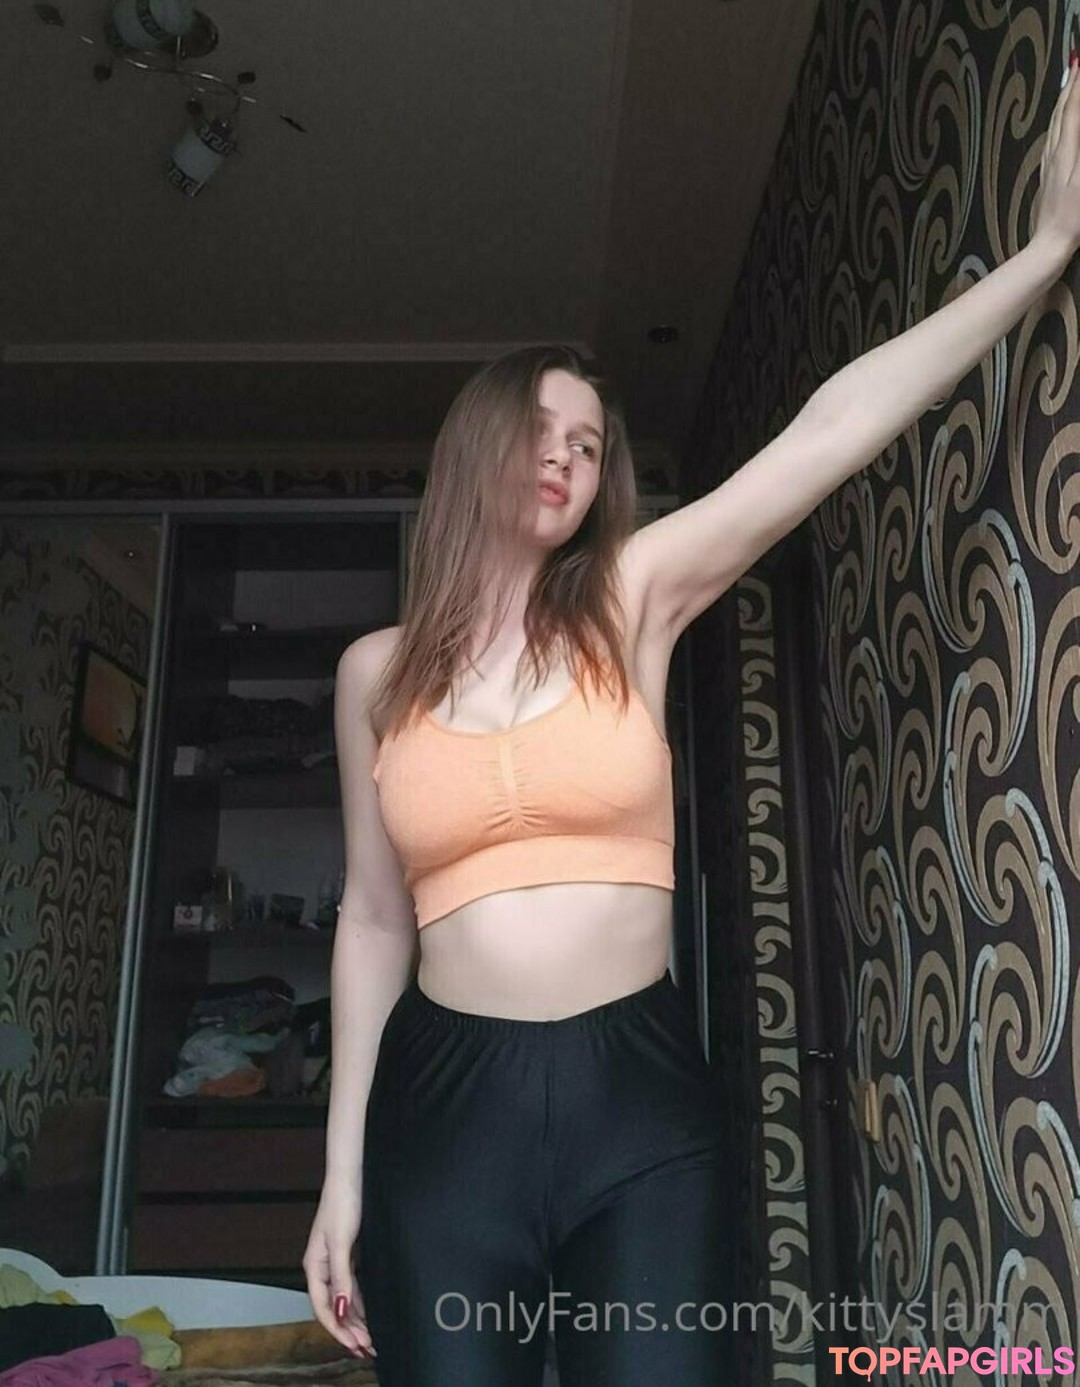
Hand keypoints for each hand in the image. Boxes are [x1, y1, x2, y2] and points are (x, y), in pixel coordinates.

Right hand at [302, 1183, 376, 1359]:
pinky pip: (351, 1286)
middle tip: (368, 1348)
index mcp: (314, 1266)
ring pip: (343, 1299)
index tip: (355, 1345)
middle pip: (333, 1307)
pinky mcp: (348, 1253)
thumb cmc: (342, 1203)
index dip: (338, 1330)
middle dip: (349, 1330)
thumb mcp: (341, 1242)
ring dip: (355, 1319)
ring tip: (370, 1337)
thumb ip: (340, 1276)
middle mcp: (322, 1267)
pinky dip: (359, 1302)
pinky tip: (369, 1312)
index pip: (323, 1308)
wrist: (350, 1175)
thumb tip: (340, 1309)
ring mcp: (335, 1260)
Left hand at [1033, 57, 1079, 260]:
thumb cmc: (1073, 217)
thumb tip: (1079, 119)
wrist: (1048, 246)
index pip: (1074, 109)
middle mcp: (1055, 154)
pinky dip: (1058, 123)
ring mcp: (1049, 166)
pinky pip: (1052, 140)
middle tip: (1079, 62)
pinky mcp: (1047, 177)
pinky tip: (1058, 126)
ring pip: (1055, 125)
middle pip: (1062, 112)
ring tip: (1069, 84)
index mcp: (1067, 152)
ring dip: (1063, 101)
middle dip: (1072, 86)